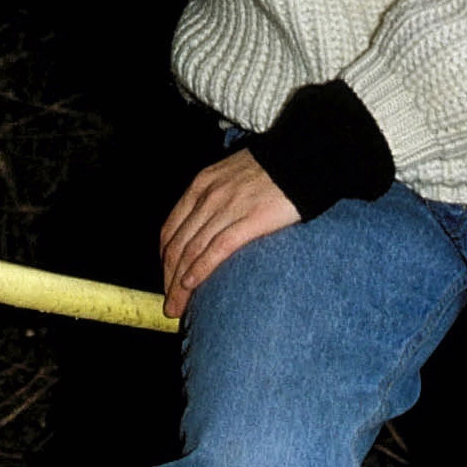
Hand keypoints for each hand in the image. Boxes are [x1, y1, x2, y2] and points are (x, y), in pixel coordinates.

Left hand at [159, 149, 299, 319]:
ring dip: (180, 283)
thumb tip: (206, 229)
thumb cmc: (269, 170)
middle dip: (169, 278)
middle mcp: (208, 196)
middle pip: (178, 244)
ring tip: (177, 307)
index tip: (167, 281)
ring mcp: (227, 207)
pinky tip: (192, 285)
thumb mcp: (230, 176)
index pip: (171, 229)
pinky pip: (217, 248)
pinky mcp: (249, 219)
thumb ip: (214, 198)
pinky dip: (200, 269)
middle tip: (169, 305)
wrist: (300, 158)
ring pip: (193, 250)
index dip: (165, 259)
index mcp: (201, 185)